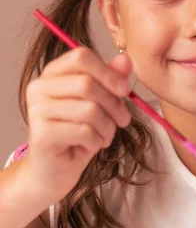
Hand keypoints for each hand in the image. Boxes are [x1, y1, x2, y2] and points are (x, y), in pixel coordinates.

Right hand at [23, 47, 131, 206]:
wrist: (55, 171)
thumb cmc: (78, 135)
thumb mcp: (100, 104)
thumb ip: (110, 80)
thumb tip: (126, 59)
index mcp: (52, 74)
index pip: (81, 56)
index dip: (108, 72)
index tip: (125, 90)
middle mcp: (39, 88)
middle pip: (87, 84)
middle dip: (114, 104)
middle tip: (123, 120)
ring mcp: (37, 110)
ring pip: (89, 109)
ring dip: (107, 127)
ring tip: (105, 136)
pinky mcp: (41, 134)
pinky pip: (83, 131)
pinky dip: (97, 140)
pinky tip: (92, 145)